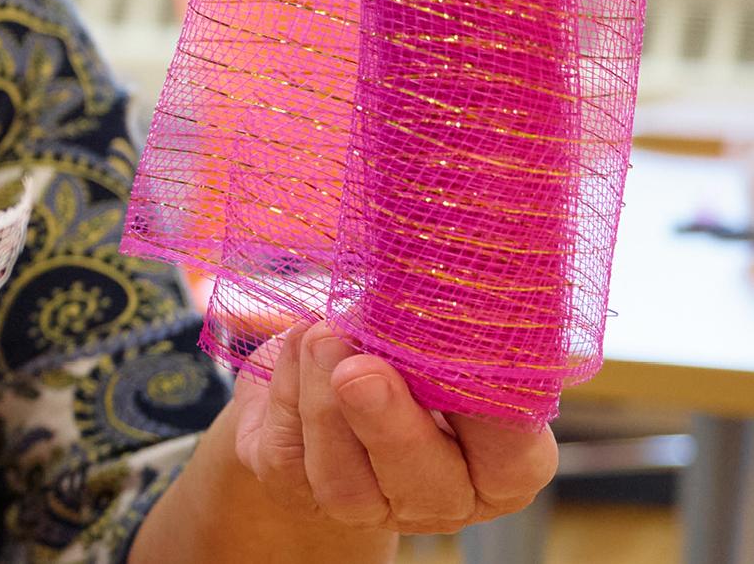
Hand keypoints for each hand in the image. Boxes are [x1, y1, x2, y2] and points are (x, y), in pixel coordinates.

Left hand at [232, 323, 557, 533]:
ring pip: (344, 479)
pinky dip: (288, 387)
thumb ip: (439, 333)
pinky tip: (299, 345)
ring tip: (323, 335)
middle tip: (362, 372)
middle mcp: (442, 499)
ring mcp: (370, 508)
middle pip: (426, 483)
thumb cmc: (401, 354)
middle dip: (389, 423)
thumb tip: (416, 294)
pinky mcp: (296, 492)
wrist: (319, 382)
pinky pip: (289, 454)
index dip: (491, 410)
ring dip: (324, 397)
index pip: (514, 457)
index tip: (461, 351)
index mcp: (501, 467)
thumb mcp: (434, 339)